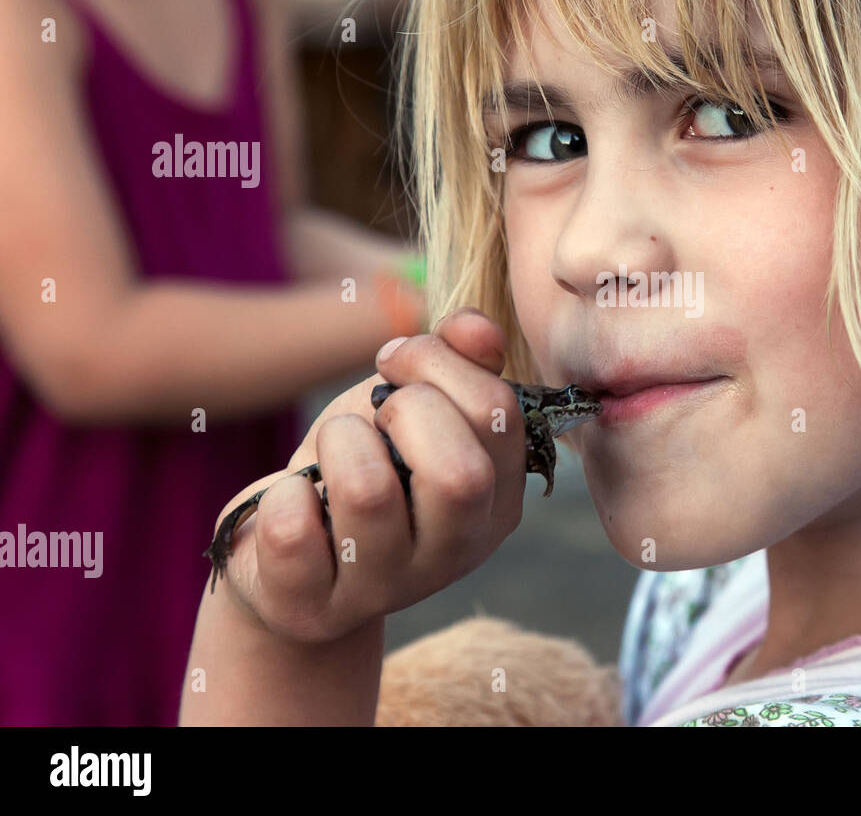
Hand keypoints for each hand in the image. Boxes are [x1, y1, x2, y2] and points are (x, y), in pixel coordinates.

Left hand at [209, 308, 527, 643]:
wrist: (289, 554)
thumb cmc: (364, 463)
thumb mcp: (412, 403)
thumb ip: (458, 357)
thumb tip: (478, 331)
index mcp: (499, 497)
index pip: (498, 415)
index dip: (438, 363)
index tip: (396, 364)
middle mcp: (459, 551)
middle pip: (459, 474)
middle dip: (402, 412)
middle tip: (375, 419)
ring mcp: (390, 588)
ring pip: (368, 491)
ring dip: (337, 442)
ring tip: (332, 454)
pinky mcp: (316, 607)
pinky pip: (293, 527)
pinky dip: (283, 492)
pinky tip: (297, 501)